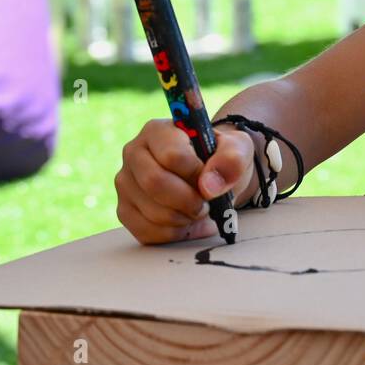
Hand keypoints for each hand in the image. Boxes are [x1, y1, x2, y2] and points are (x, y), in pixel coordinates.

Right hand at [114, 118, 254, 244]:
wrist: (212, 176)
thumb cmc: (221, 158)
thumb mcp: (238, 149)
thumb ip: (231, 159)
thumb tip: (208, 187)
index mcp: (157, 130)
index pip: (171, 155)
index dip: (197, 174)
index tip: (210, 178)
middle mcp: (134, 153)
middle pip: (155, 183)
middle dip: (189, 200)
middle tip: (207, 202)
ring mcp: (126, 182)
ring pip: (151, 212)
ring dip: (185, 219)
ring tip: (199, 211)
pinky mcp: (125, 209)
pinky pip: (145, 232)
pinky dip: (174, 234)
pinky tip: (188, 224)